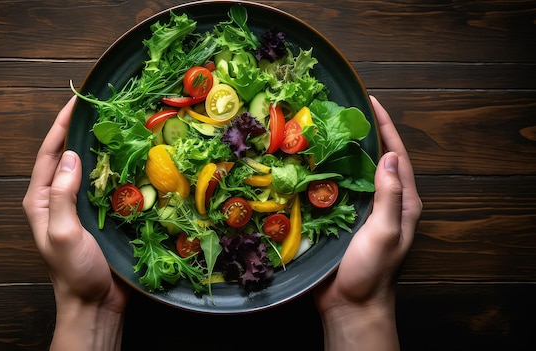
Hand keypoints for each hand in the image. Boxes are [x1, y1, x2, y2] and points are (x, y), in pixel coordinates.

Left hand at [23, 96, 129, 350]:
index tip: (76, 101)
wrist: (95, 303)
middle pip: (68, 155)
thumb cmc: (75, 272)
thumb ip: (61, 195)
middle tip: (102, 106)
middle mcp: (59, 198)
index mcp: (41, 199)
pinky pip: (108, 184)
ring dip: (101, 146)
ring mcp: (81, 206)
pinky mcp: (102, 214)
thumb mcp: (62, 233)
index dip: (61, 126)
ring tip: (118, 124)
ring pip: (90, 167)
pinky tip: (132, 157)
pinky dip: (117, 168)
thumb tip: (71, 155)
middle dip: (82, 130)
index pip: (50, 154)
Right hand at [313, 96, 421, 349]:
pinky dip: (324, 173)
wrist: (349, 305)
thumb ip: (390, 196)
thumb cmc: (371, 272)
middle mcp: (385, 202)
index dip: (385, 127)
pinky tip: (308, 162)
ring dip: (341, 151)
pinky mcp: (341, 219)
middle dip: (363, 133)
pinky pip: (334, 189)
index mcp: (403, 202)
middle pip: (375, 159)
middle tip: (341, 110)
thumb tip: (389, 156)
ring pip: (353, 172)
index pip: (397, 156)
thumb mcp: (385, 233)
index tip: (370, 101)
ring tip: (322, 128)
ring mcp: (362, 211)